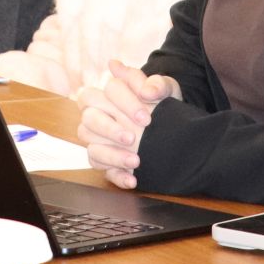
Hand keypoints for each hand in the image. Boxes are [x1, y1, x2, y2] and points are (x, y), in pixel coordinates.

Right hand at [76, 59, 179, 188]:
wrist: (175, 127)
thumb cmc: (165, 103)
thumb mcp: (167, 90)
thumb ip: (156, 83)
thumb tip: (143, 88)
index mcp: (112, 93)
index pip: (106, 90)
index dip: (124, 102)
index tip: (146, 117)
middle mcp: (100, 115)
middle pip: (89, 118)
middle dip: (109, 129)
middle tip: (133, 137)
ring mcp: (101, 140)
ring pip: (91, 147)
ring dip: (112, 155)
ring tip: (136, 161)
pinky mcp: (107, 162)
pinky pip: (103, 171)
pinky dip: (117, 176)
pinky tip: (133, 179)